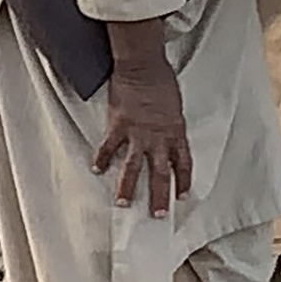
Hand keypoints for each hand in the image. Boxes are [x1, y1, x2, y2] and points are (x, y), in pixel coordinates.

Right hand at [92, 27, 192, 216]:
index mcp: (175, 132)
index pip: (183, 163)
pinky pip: (109, 148)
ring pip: (134, 168)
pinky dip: (102, 159)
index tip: (182, 195)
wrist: (143, 66)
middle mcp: (158, 138)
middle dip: (160, 196)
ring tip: (123, 203)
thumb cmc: (162, 80)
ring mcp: (137, 134)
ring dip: (128, 187)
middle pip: (161, 173)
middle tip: (158, 215)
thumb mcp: (175, 105)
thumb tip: (168, 131)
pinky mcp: (118, 126)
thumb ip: (171, 123)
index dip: (183, 180)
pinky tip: (96, 170)